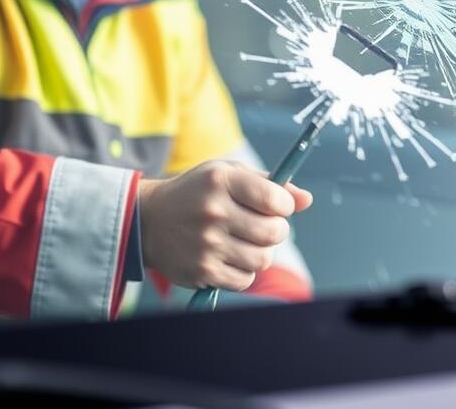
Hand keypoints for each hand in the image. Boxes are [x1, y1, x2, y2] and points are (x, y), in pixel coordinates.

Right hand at [138, 160, 312, 290]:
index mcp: (222, 180)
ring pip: (263, 259)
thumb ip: (269, 185)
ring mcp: (206, 243)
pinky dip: (243, 271)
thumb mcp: (228, 175)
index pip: (276, 200)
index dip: (284, 206)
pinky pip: (245, 280)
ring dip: (260, 253)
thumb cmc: (197, 193)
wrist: (149, 221)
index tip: (275, 207)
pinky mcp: (202, 270)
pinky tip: (229, 256)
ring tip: (244, 242)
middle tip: (262, 227)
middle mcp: (214, 211)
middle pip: (274, 233)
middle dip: (276, 231)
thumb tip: (307, 200)